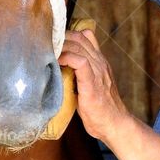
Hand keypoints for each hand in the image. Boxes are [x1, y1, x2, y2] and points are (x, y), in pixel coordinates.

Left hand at [58, 29, 132, 143]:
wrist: (114, 124)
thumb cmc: (99, 108)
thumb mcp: (90, 85)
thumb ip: (79, 74)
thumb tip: (60, 68)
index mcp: (100, 62)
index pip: (85, 36)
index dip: (68, 34)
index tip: (52, 40)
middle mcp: (100, 63)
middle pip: (79, 38)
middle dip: (60, 38)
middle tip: (46, 44)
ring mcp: (98, 72)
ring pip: (79, 47)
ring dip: (61, 46)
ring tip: (48, 51)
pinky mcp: (93, 84)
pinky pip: (81, 62)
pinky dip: (67, 58)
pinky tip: (57, 61)